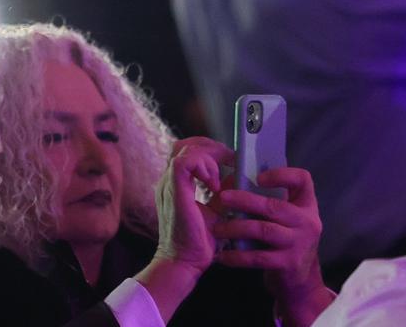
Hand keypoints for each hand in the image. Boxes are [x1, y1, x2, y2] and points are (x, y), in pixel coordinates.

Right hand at [154, 137, 227, 270]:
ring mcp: (169, 184)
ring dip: (208, 156)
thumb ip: (222, 194)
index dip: (209, 150)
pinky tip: (214, 184)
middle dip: (211, 147)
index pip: (187, 151)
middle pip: (185, 144)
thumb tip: (236, 177)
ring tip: (220, 175)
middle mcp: (168, 180)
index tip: (229, 160)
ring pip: (185, 149)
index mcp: (176, 184)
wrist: (185, 261)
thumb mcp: (216, 211)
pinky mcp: (174, 190)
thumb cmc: (198, 241)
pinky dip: (203, 167)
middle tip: (229, 159)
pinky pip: (184, 162)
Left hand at [214, 168, 333, 326]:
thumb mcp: (287, 217)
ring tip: (217, 229)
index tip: (258, 177)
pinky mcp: (289, 264)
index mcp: (306, 205)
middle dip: (245, 201)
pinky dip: (238, 256)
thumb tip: (233, 179)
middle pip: (274, 206)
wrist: (300, 279)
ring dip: (236, 228)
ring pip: (263, 230)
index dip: (282, 174)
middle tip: (222, 198)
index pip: (303, 180)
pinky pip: (258, 257)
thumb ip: (271, 199)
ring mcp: (299, 243)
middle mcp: (307, 222)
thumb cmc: (286, 238)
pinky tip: (223, 255)